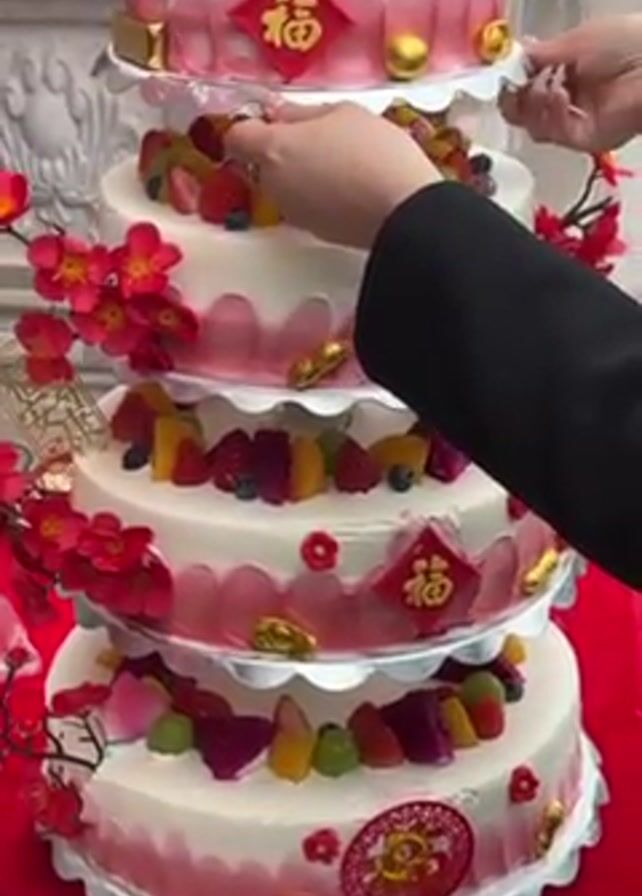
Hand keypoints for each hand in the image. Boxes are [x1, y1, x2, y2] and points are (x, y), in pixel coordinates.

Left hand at [225, 102, 440, 248]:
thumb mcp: (344, 113)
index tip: (275, 120)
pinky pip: (309, 206)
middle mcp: (275, 186)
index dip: (252, 126)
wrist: (404, 212)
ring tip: (345, 163)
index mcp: (274, 150)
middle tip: (323, 138)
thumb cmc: (374, 153)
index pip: (237, 138)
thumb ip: (304, 113)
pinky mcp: (316, 233)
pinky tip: (352, 188)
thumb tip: (282, 115)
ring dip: (305, 174)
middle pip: (263, 164)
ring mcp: (294, 214)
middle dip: (284, 151)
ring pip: (287, 186)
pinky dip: (321, 197)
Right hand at [500, 15, 641, 151]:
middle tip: (513, 86)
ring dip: (533, 105)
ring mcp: (575, 120)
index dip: (512, 80)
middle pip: (524, 110)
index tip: (501, 72)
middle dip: (515, 97)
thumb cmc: (629, 42)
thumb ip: (540, 54)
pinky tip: (562, 97)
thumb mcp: (576, 40)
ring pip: (533, 125)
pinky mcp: (582, 139)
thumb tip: (513, 58)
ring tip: (548, 86)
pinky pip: (553, 133)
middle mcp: (570, 97)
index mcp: (568, 69)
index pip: (527, 83)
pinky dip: (553, 114)